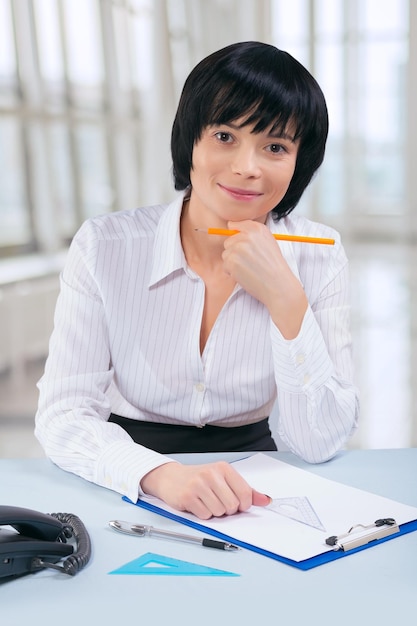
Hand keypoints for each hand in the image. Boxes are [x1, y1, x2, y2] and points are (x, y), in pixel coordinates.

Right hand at [140, 461, 270, 519]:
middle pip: (232, 506)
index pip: (245, 493)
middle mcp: (211, 474)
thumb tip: (266, 501)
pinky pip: (205, 516)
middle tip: (216, 500)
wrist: (170, 477)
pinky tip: (197, 504)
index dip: (243, 505)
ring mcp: (198, 484)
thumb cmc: (199, 479)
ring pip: (219, 512)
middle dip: (226, 509)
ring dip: (214, 512)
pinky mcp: (187, 496)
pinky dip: (203, 515)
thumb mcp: (223, 480)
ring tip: (205, 501)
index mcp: (224, 468)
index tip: (236, 503)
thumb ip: (246, 491)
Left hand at [222, 220, 307, 337]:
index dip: (238, 238)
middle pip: (228, 241)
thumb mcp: (268, 242)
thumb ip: (251, 233)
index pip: (236, 225)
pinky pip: (225, 265)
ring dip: (234, 263)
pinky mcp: (232, 261)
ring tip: (249, 269)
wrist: (278, 285)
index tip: (246, 248)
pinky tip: (246, 275)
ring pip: (226, 254)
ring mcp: (238, 248)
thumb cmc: (274, 266)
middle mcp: (247, 236)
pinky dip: (232, 272)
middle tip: (250, 262)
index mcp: (257, 229)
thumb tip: (230, 226)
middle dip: (235, 252)